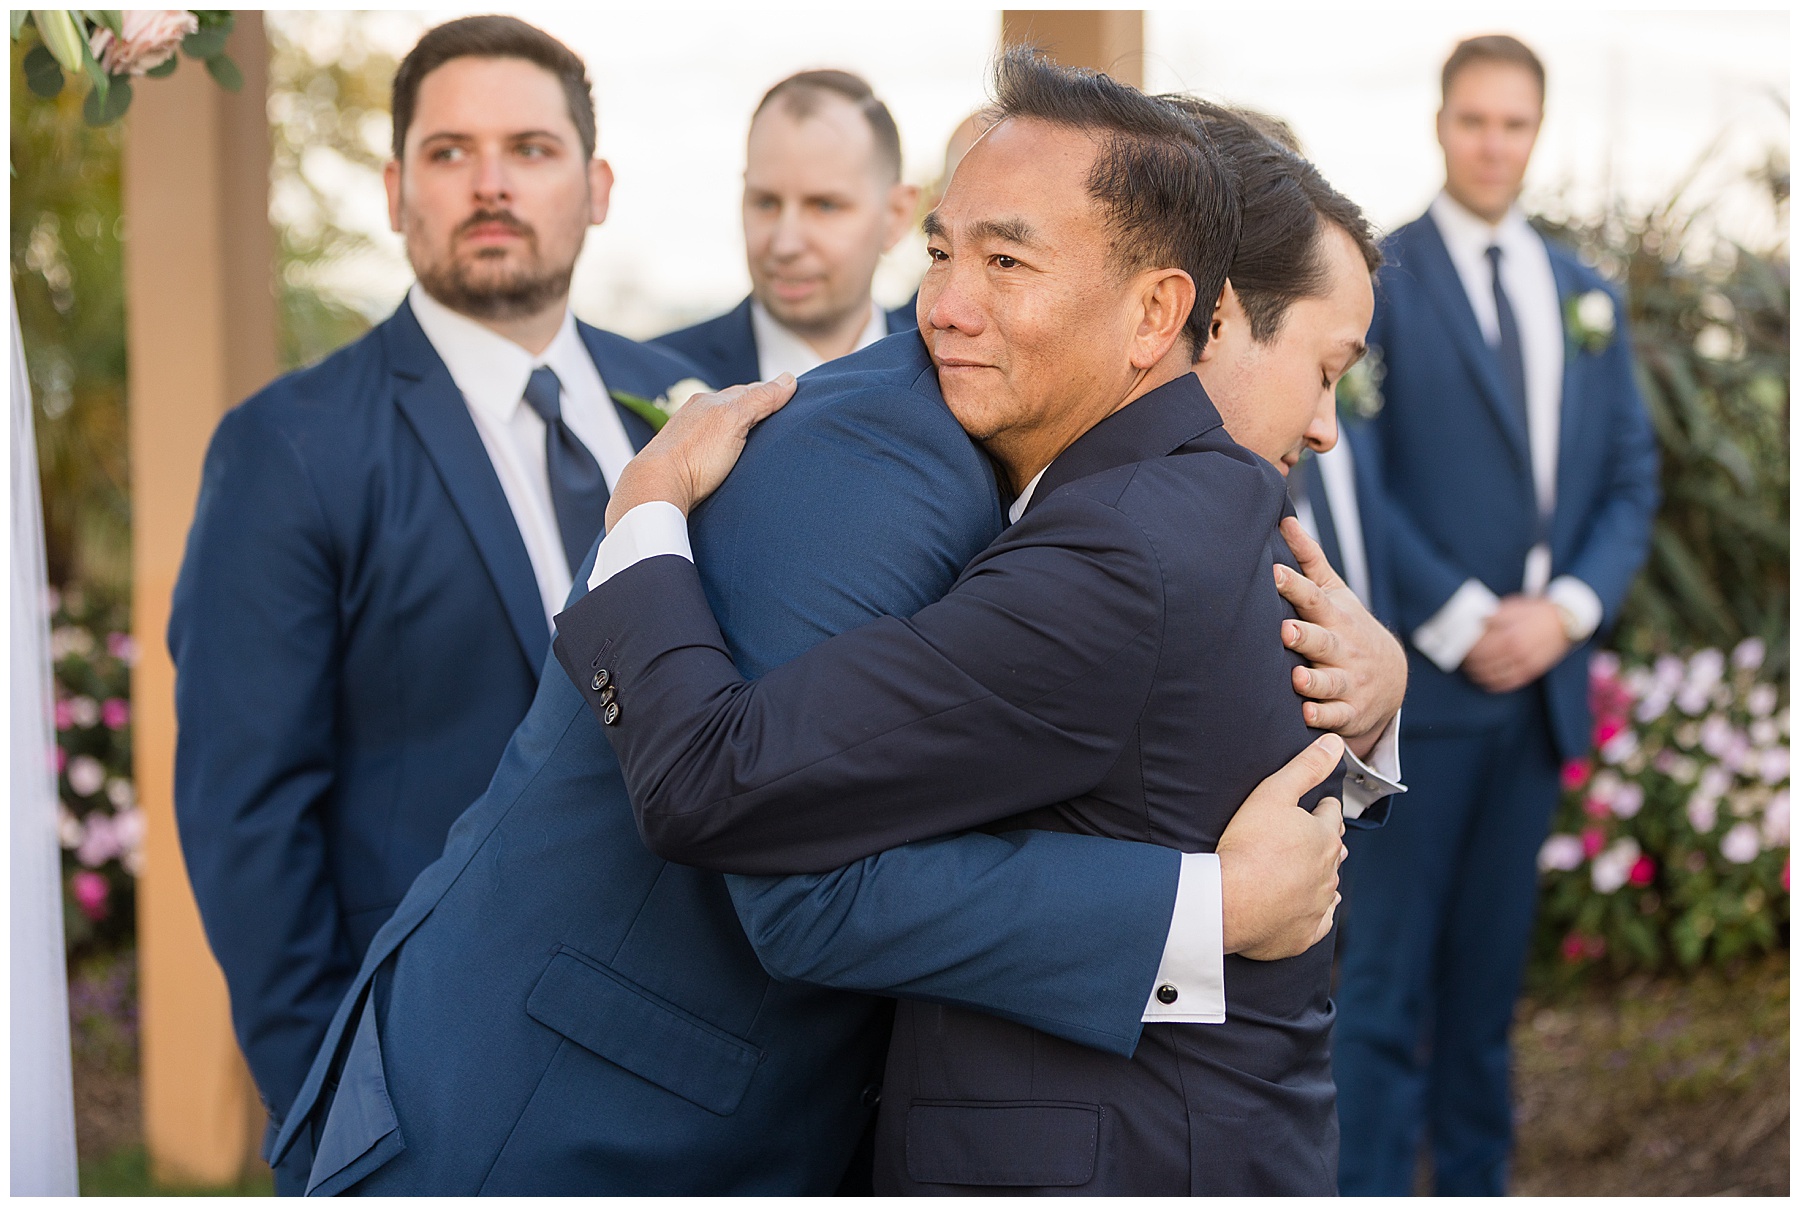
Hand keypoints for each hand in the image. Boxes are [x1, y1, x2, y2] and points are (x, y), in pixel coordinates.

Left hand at [604, 376, 796, 530]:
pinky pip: (710, 446)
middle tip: (778, 413)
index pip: (749, 391)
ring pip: (720, 426)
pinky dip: (724, 445)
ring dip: (738, 428)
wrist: (656, 487)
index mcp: (710, 402)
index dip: (771, 394)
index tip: (791, 396)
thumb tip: (788, 379)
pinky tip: (727, 456)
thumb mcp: (734, 420)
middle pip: (733, 407)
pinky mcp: (683, 461)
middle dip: (755, 408)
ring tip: (757, 436)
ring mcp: (688, 438)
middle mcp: (697, 415)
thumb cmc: (695, 455)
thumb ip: (760, 399)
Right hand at [1217, 733, 1346, 960]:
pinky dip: (1315, 912)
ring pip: (1328, 886)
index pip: (1331, 814)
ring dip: (1320, 876)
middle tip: (1310, 838)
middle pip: (1333, 851)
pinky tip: (1307, 907)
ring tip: (1307, 871)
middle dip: (1325, 842)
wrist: (1227, 901)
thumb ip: (1306, 767)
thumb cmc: (1247, 845)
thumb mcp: (1274, 794)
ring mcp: (1319, 905)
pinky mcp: (1305, 933)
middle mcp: (1329, 872)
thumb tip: (1335, 742)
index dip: (1321, 807)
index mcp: (1324, 837)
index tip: (1315, 806)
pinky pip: (1319, 921)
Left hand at [1275, 517, 1406, 758]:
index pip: (1313, 598)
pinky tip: (1307, 715)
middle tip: (1286, 630)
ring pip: (1329, 682)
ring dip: (1314, 681)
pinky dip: (1323, 717)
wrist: (1389, 680)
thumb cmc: (1347, 628)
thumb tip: (1284, 520)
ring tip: (1297, 678)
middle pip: (1323, 641)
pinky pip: (1335, 716)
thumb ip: (1309, 560)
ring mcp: (1347, 681)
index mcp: (1334, 618)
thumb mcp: (1335, 593)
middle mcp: (1342, 649)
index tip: (1273, 573)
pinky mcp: (1347, 712)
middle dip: (1305, 636)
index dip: (1294, 586)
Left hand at [1461, 595, 1569, 692]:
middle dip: (1469, 663)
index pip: (1480, 647)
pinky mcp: (1532, 672)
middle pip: (1484, 663)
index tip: (1460, 648)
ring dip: (1478, 675)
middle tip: (1463, 659)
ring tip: (1470, 670)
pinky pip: (1508, 684)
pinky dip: (1493, 684)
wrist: (1567, 621)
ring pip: (1494, 676)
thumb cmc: (1537, 611)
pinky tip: (1485, 680)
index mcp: (1510, 633)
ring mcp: (1525, 664)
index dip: (1467, 650)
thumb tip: (1476, 621)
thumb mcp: (1515, 606)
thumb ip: (1494, 615)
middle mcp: (1517, 651)